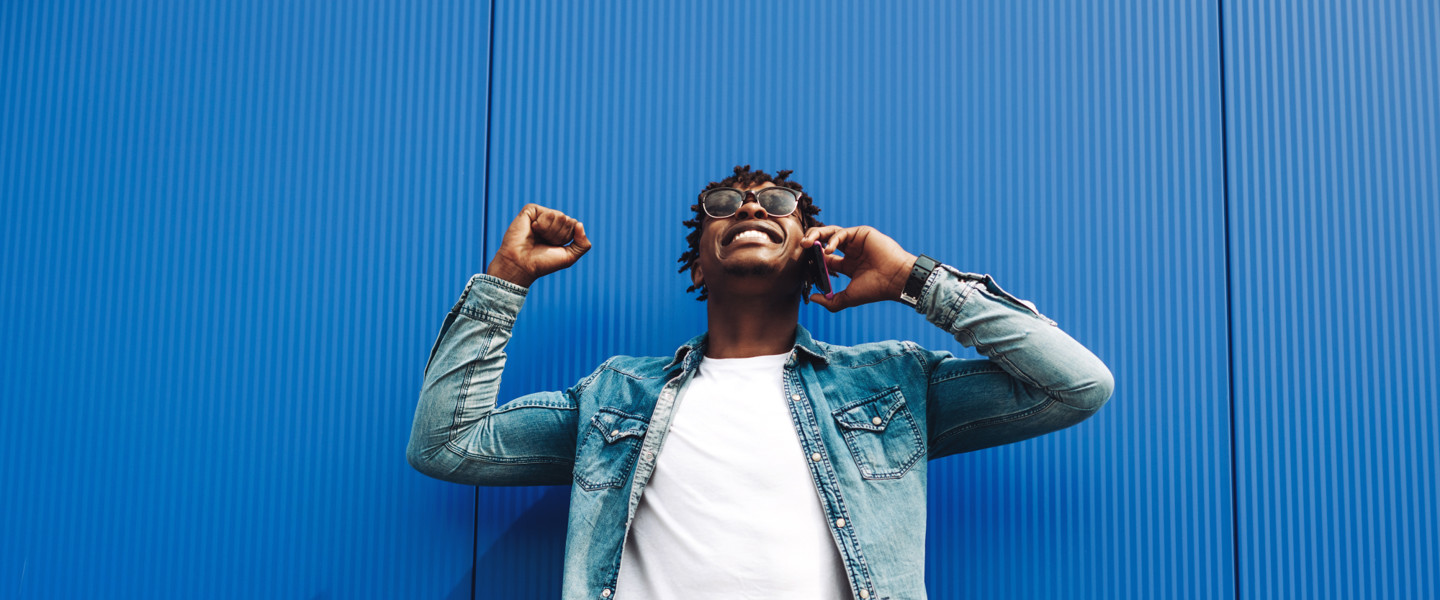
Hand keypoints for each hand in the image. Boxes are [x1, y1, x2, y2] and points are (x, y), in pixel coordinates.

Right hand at [487, 204, 591, 287]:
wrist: (522, 264)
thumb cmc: (543, 262)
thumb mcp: (569, 257)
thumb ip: (583, 244)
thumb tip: (580, 224)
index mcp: (560, 230)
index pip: (575, 225)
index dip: (567, 238)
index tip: (553, 246)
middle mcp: (551, 221)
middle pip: (568, 220)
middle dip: (559, 235)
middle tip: (544, 243)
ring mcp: (541, 215)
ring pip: (560, 215)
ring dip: (550, 231)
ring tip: (538, 237)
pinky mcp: (530, 210)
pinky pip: (547, 213)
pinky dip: (542, 225)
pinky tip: (532, 229)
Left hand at [799, 225, 917, 311]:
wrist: (894, 280)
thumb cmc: (875, 289)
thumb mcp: (848, 297)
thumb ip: (830, 300)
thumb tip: (812, 298)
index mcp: (848, 266)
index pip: (825, 259)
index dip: (813, 260)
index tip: (804, 264)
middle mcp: (851, 252)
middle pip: (825, 242)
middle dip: (811, 242)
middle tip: (801, 246)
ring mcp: (856, 242)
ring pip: (831, 232)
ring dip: (817, 235)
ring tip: (808, 242)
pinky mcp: (862, 233)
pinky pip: (842, 232)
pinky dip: (833, 239)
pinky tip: (829, 250)